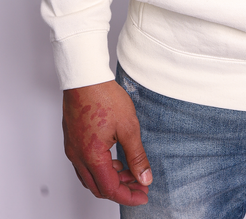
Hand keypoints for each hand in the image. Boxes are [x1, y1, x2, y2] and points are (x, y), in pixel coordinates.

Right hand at [63, 79, 152, 205]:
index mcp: (92, 156)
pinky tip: (114, 158)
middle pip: (98, 187)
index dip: (129, 196)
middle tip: (139, 184)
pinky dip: (100, 168)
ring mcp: (72, 148)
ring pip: (90, 177)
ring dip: (110, 178)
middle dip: (121, 189)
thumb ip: (137, 156)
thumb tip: (144, 177)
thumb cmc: (104, 97)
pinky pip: (84, 164)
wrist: (85, 77)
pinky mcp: (72, 139)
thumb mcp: (129, 127)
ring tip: (130, 170)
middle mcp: (78, 156)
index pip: (110, 189)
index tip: (143, 195)